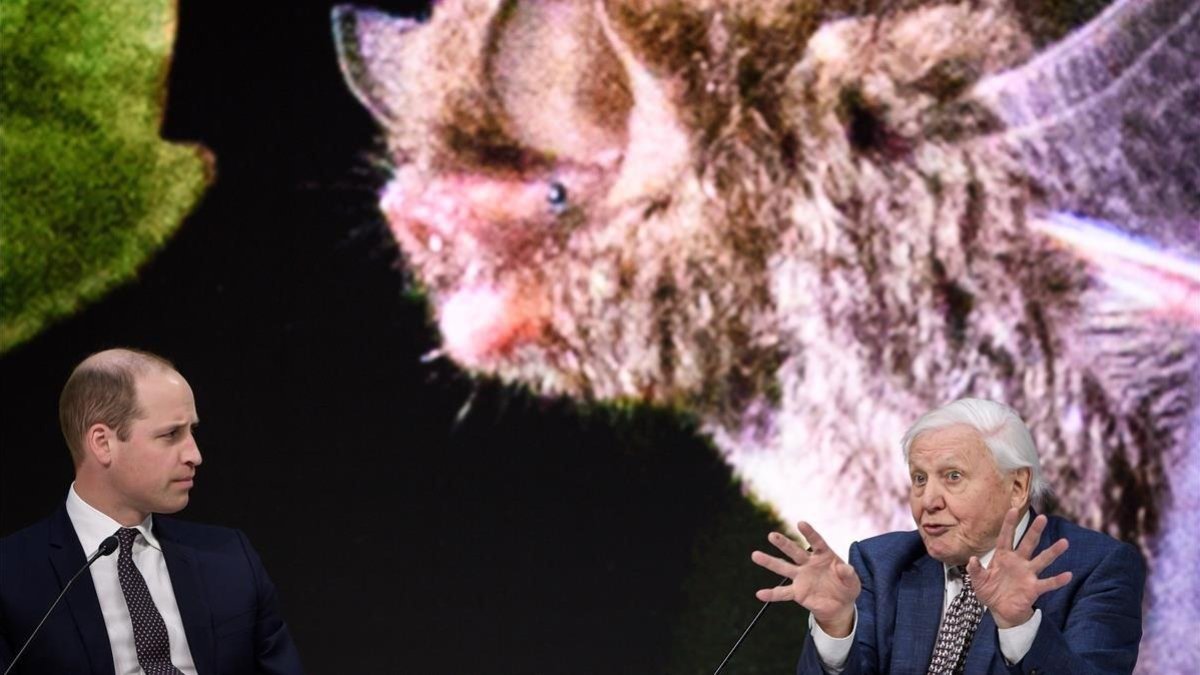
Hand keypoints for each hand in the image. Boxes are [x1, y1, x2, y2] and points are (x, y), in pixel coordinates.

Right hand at [751, 521, 860, 636]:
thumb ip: (849, 574)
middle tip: (771, 535)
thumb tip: (844, 567)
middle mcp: (809, 563)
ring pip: (783, 567)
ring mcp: (801, 577)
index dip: (809, 533)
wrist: (840, 605)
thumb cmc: (846, 587)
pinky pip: (782, 593)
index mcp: (824, 555)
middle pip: (794, 551)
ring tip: (755, 555)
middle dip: (783, 543)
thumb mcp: (853, 582)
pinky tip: (760, 594)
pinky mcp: (797, 592)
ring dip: (769, 561)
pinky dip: (771, 594)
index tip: (801, 523)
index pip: (816, 542)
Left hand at [967, 509, 1072, 627]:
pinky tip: (1067, 575)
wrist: (1000, 611)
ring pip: (1042, 560)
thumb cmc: (990, 592)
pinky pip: (1047, 583)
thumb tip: (973, 559)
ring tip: (1064, 542)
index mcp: (1003, 557)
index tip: (1012, 509)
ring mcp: (1027, 574)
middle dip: (1034, 531)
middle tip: (1043, 518)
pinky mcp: (1034, 588)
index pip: (1006, 537)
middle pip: (1027, 544)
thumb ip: (975, 570)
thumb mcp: (978, 581)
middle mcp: (1018, 562)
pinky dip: (1057, 580)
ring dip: (1052, 552)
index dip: (1008, 524)